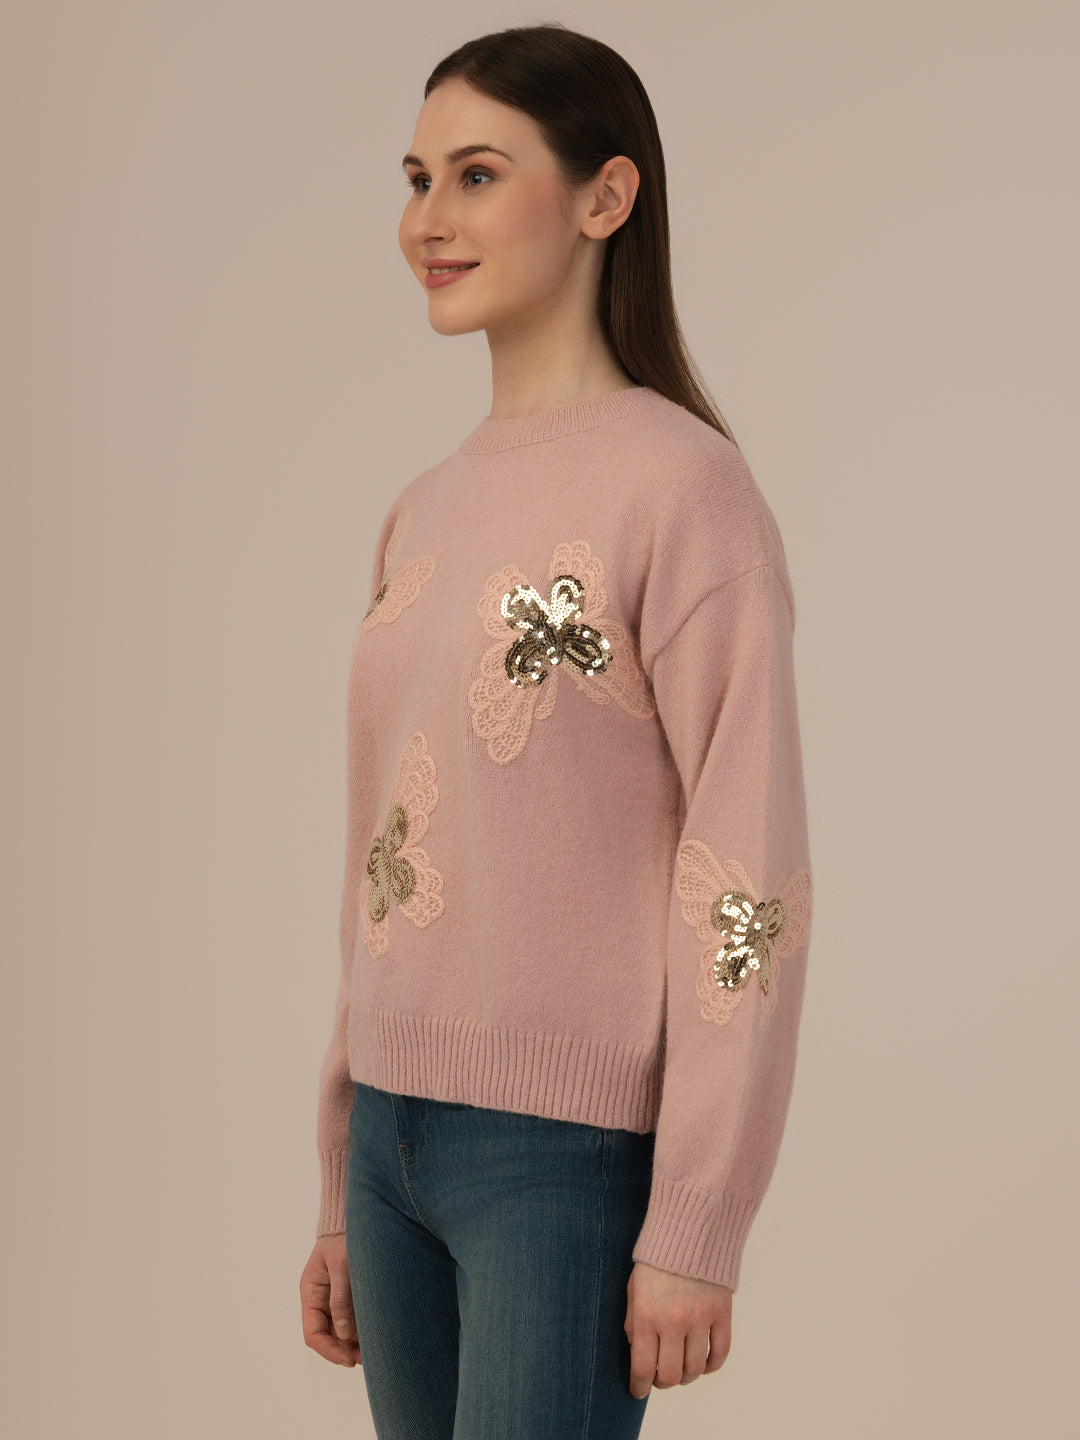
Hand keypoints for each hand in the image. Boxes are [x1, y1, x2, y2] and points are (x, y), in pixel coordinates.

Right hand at [300, 1233, 362, 1366]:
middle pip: (327, 1336)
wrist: (354, 1218)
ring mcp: (333, 1299)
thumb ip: (341, 1298)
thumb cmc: (344, 1237)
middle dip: (344, 1351)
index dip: (329, 1350)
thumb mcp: (341, 1266)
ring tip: (374, 1351)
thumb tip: (343, 1333)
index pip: (313, 1334)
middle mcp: (319, 1300)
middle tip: (366, 1359)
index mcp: (310, 1293)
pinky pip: (351, 1319)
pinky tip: (375, 1335)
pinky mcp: (349, 1295)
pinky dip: (360, 1330)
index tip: (349, 1359)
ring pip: (340, 1331)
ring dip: (353, 1343)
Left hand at [623, 1260, 731, 1398]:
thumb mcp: (634, 1288)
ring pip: (695, 1369)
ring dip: (686, 1375)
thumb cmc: (655, 1260)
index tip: (638, 1390)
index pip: (642, 1367)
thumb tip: (639, 1355)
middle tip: (660, 1376)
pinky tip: (703, 1362)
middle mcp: (673, 1321)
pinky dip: (712, 1366)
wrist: (690, 1230)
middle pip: (670, 1375)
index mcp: (646, 1314)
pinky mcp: (722, 1313)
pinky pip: (720, 1354)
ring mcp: (700, 1318)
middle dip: (662, 1382)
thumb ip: (633, 1323)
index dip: (639, 1386)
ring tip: (680, 1368)